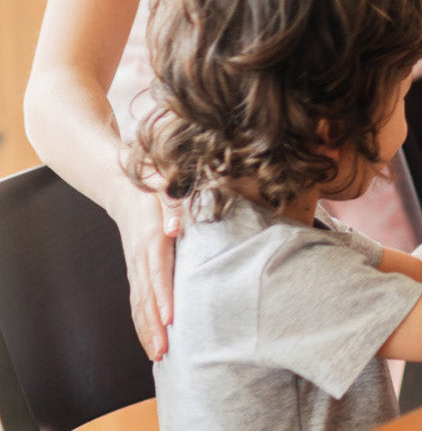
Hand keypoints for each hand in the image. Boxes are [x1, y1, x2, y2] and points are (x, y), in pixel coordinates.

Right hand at [118, 192, 180, 359]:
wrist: (125, 191)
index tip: (170, 318)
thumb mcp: (165, 188)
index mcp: (150, 240)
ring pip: (138, 304)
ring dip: (146, 331)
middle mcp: (140, 258)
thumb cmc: (154, 189)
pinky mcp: (135, 273)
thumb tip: (174, 227)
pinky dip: (141, 323)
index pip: (157, 273)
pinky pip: (136, 302)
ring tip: (158, 355)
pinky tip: (150, 341)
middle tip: (164, 352)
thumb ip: (173, 205)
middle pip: (145, 297)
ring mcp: (134, 268)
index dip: (163, 297)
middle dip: (154, 326)